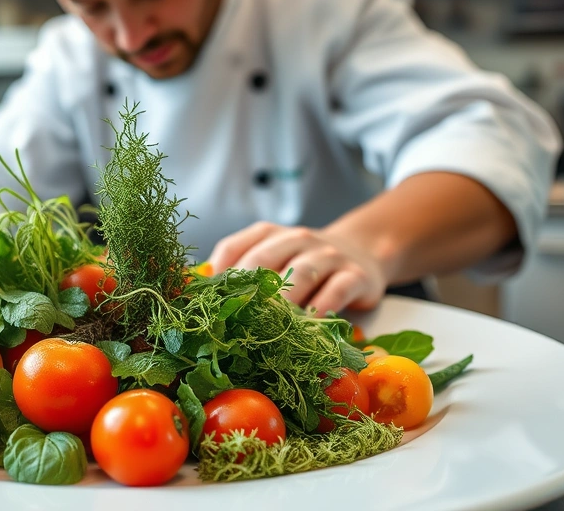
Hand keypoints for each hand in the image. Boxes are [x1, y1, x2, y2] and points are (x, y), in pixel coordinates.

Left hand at [208, 222, 387, 314]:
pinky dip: (320, 309)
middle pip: (263, 261)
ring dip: (282, 303)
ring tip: (268, 328)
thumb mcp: (273, 260)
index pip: (233, 248)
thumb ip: (241, 274)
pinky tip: (308, 326)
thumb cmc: (304, 265)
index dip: (216, 277)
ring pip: (301, 274)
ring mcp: (328, 255)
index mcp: (268, 235)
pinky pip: (336, 290)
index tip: (208, 306)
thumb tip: (201, 299)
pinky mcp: (355, 275)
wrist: (362, 252)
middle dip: (246, 293)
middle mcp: (296, 239)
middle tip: (234, 323)